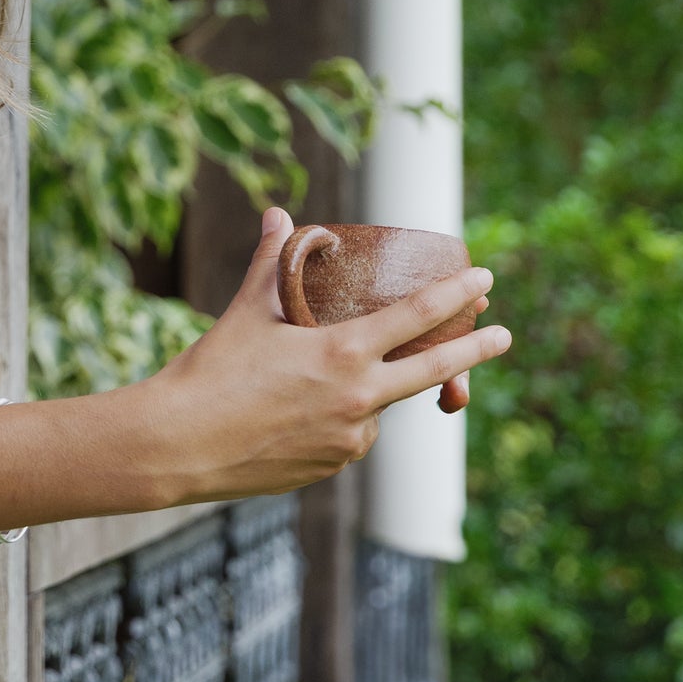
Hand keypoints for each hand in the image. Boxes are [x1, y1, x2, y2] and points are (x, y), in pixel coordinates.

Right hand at [132, 208, 510, 505]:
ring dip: (369, 386)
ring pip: (378, 403)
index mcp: (343, 352)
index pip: (419, 316)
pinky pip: (351, 434)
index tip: (485, 279)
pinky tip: (296, 412)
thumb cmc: (211, 371)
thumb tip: (277, 215)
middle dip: (474, 350)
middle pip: (435, 369)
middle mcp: (359, 398)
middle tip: (504, 334)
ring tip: (308, 380)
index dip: (456, 294)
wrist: (178, 444)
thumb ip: (271, 262)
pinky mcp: (333, 466)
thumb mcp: (246, 310)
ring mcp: (350, 439)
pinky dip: (340, 416)